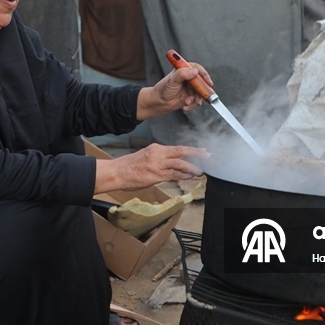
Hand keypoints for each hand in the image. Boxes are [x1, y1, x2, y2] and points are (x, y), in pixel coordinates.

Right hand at [94, 144, 208, 192]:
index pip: (177, 148)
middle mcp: (158, 153)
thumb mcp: (146, 157)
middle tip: (208, 155)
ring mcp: (157, 164)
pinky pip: (174, 174)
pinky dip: (183, 175)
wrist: (117, 172)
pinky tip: (190, 176)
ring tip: (201, 170)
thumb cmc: (129, 166)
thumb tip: (172, 164)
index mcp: (156, 148)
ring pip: (180, 163)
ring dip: (192, 167)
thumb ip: (159, 159)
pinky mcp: (156, 175)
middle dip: (197, 154)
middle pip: (182, 152)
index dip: (191, 150)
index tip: (201, 151)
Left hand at [135, 64, 212, 120]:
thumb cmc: (162, 89)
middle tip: (201, 97)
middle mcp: (188, 78)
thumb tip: (195, 72)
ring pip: (200, 93)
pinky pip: (196, 101)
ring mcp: (190, 88)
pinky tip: (185, 106)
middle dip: (202, 91)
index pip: (198, 69)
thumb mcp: (172, 80)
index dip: (205, 75)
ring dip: (195, 99)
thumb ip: (183, 74)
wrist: (158, 102)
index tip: (208, 82)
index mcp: (184, 70)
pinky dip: (192, 104)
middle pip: (202, 82)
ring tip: (187, 102)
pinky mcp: (190, 96)